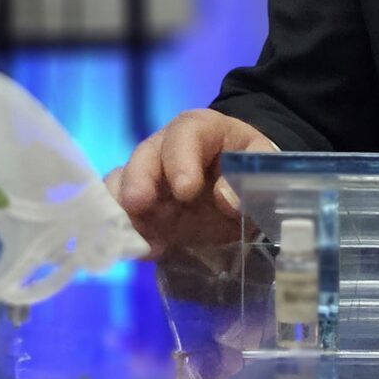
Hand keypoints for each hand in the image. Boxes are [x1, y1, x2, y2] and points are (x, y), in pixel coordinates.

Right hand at [109, 108, 277, 258]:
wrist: (236, 182)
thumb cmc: (247, 167)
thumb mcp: (260, 164)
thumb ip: (249, 177)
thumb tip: (226, 200)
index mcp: (200, 129)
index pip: (184, 133)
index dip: (180, 160)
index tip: (186, 190)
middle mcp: (165, 148)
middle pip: (143, 155)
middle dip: (138, 180)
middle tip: (138, 205)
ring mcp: (147, 176)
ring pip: (121, 182)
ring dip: (124, 209)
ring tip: (138, 235)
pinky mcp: (139, 205)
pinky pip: (119, 212)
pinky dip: (127, 232)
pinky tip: (149, 250)